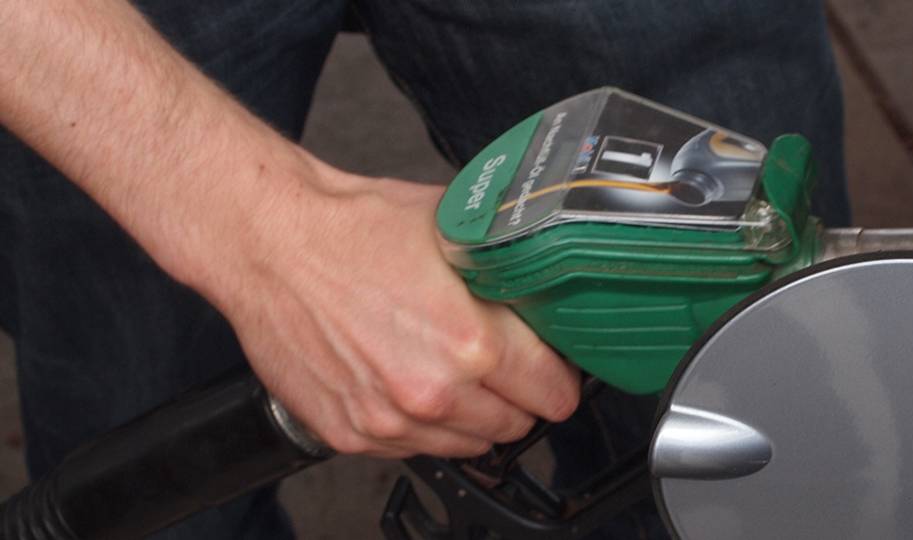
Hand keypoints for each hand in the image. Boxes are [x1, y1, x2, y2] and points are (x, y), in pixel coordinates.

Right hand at [207, 157, 580, 457]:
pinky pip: (413, 449)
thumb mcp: (456, 232)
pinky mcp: (350, 434)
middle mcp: (432, 393)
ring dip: (472, 416)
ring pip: (468, 446)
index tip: (551, 365)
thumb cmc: (353, 227)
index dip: (559, 375)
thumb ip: (508, 271)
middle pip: (516, 425)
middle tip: (503, 364)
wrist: (268, 241)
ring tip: (453, 372)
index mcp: (470, 344)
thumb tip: (546, 286)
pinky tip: (408, 380)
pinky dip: (421, 425)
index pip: (554, 394)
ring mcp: (388, 422)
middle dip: (517, 396)